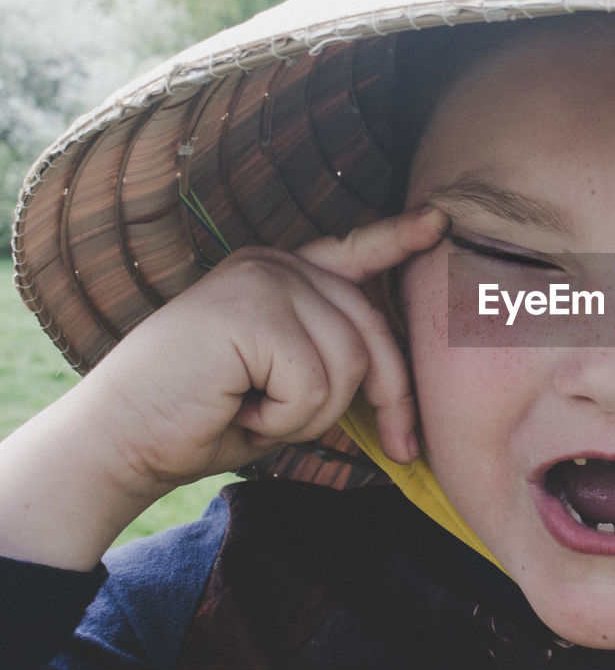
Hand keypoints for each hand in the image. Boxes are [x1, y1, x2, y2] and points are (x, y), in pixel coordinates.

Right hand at [85, 206, 448, 495]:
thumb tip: (401, 386)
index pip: (354, 253)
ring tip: (257, 412)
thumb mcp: (286, 382)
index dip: (398, 240)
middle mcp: (275, 265)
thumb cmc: (205, 417)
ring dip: (312, 415)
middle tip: (389, 446)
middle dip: (386, 399)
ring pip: (349, 363)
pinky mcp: (250, 311)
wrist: (120, 439)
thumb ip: (333, 358)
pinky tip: (241, 410)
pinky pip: (315, 384)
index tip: (439, 223)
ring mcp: (262, 280)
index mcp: (283, 275)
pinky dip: (287, 419)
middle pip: (372, 331)